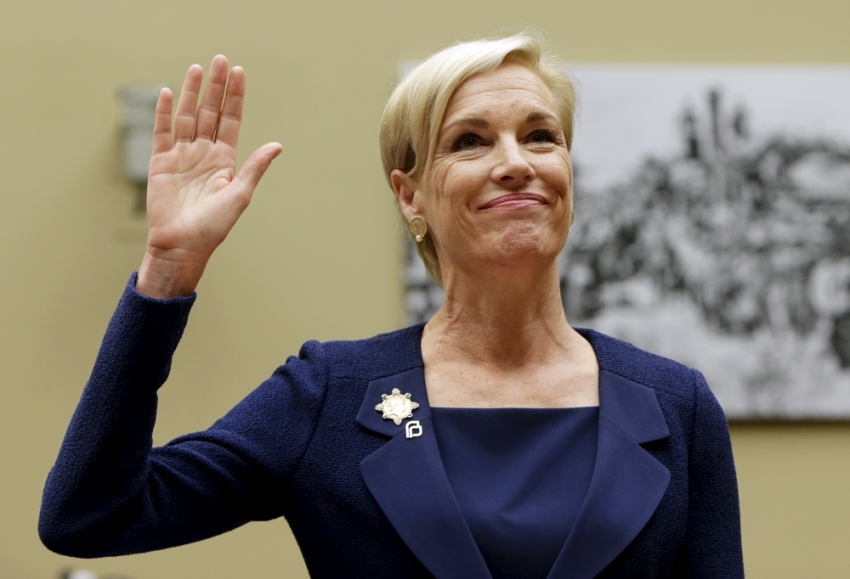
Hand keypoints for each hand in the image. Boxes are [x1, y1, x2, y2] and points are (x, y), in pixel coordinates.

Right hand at [137, 55, 281, 298]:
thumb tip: (277, 145)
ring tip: (198, 68)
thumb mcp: (240, 194)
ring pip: (188, 117)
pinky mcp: (160, 163)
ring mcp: (181, 156)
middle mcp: (203, 154)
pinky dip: (166, 113)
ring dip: (193, 93)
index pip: (230, 120)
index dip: (234, 97)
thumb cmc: (214, 227)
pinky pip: (162, 133)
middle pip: (210, 112)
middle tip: (220, 60)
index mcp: (224, 161)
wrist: (182, 245)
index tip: (239, 73)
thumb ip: (255, 167)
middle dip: (215, 87)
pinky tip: (170, 93)